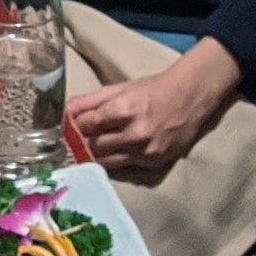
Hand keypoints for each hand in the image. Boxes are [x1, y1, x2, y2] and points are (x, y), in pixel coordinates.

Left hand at [67, 37, 239, 184]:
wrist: (190, 98)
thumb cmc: (152, 90)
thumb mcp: (119, 89)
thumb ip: (90, 101)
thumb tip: (64, 112)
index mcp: (123, 109)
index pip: (87, 125)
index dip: (74, 127)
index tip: (69, 127)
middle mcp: (134, 133)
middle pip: (93, 146)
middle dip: (82, 143)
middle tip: (75, 140)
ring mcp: (145, 150)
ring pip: (106, 161)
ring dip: (94, 155)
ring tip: (90, 148)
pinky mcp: (154, 162)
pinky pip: (124, 166)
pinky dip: (115, 160)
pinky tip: (112, 152)